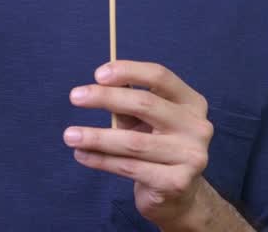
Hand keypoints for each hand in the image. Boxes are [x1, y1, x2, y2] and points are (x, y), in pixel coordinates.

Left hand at [65, 61, 214, 227]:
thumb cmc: (156, 147)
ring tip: (70, 135)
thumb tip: (96, 86)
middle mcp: (198, 127)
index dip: (128, 71)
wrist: (178, 196)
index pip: (160, 76)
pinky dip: (101, 160)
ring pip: (133, 141)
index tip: (98, 74)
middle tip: (75, 96)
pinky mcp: (176, 182)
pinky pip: (129, 167)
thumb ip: (127, 103)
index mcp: (192, 102)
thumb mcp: (146, 121)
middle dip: (105, 98)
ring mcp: (191, 156)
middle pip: (145, 104)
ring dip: (96, 136)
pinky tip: (82, 155)